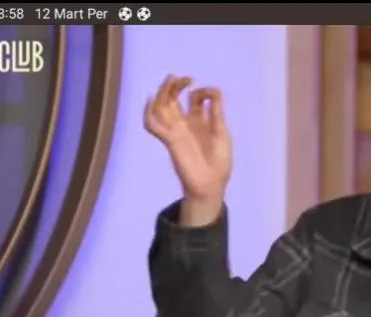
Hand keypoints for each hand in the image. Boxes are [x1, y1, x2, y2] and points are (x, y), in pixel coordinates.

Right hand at [143, 75, 232, 204]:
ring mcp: (175, 131)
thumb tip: (214, 91)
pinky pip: (152, 125)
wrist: (212, 184)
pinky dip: (148, 112)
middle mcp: (185, 123)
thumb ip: (216, 114)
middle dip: (176, 85)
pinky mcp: (169, 140)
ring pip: (161, 106)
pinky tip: (152, 101)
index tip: (212, 94)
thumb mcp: (222, 133)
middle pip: (173, 98)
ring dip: (163, 92)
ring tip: (172, 81)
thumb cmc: (220, 162)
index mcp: (200, 121)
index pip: (195, 98)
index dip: (202, 91)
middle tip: (185, 79)